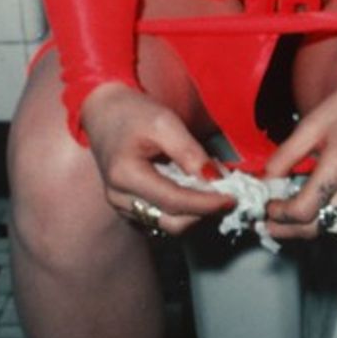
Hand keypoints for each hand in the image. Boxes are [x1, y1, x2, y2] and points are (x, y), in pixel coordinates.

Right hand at [79, 82, 233, 235]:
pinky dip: (183, 211)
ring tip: (214, 194)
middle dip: (203, 214)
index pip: (174, 201)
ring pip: (167, 224)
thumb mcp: (165, 122)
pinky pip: (161, 218)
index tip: (232, 199)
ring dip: (195, 214)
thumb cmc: (133, 113)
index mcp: (125, 176)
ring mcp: (122, 206)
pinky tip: (196, 194)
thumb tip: (214, 179)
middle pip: (171, 222)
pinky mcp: (129, 208)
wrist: (104, 113)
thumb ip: (189, 152)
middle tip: (229, 197)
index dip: (206, 204)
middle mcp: (119, 198)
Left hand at [262, 78, 336, 239]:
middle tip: (268, 223)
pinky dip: (326, 221)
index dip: (279, 213)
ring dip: (306, 229)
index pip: (303, 210)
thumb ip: (285, 155)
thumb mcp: (311, 124)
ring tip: (285, 221)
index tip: (266, 205)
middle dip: (288, 229)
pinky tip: (313, 211)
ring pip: (332, 227)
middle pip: (317, 227)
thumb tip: (265, 180)